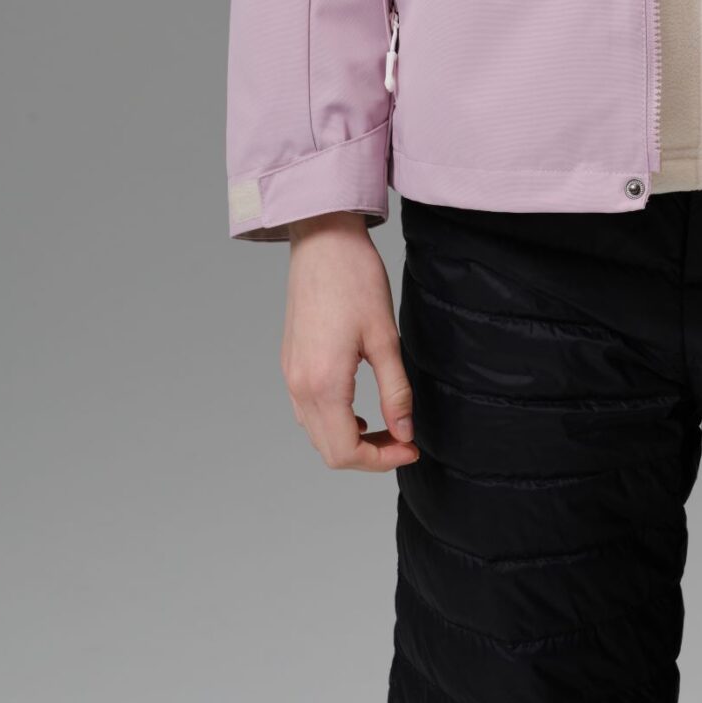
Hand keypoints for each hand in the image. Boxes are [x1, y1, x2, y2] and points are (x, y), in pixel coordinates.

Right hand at [279, 211, 419, 470]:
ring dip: (350, 441)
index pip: (345, 452)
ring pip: (316, 434)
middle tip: (404, 441)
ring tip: (388, 427)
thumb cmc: (356, 282)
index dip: (381, 460)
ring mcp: (290, 376)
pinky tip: (360, 411)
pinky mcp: (290, 363)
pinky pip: (307, 412)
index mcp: (322, 384)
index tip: (411, 448)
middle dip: (368, 456)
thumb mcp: (386, 339)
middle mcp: (299, 386)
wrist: (323, 242)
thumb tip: (406, 433)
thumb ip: (395, 392)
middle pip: (329, 450)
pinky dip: (333, 423)